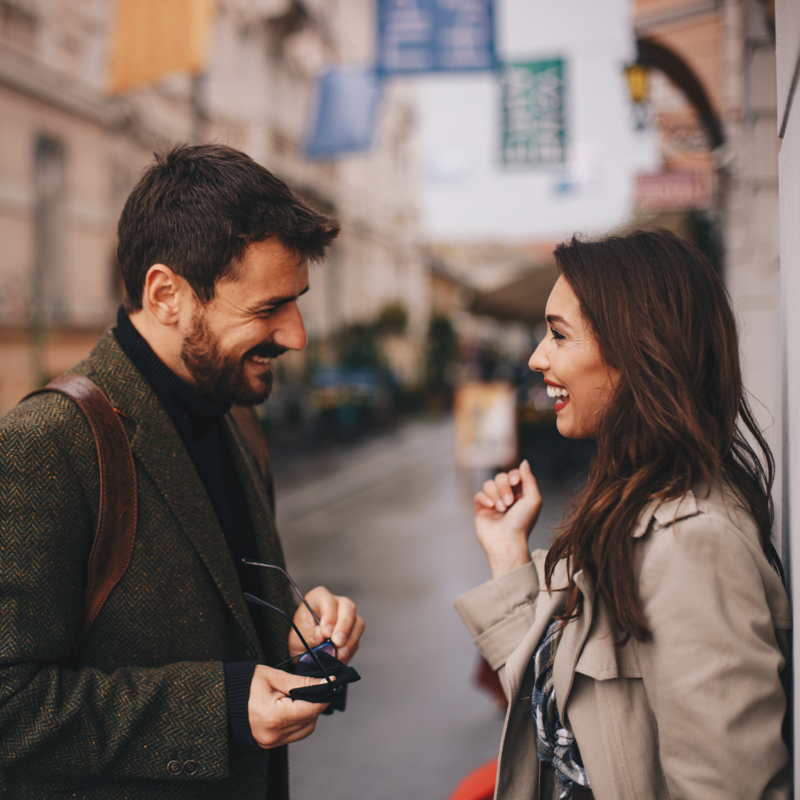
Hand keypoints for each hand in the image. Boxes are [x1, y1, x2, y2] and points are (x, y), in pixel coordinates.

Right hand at [247, 665, 329, 747]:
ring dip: (308, 713)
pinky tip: (290, 706)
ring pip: (304, 729)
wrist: (221, 697)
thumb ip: (302, 682)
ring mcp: (269, 742)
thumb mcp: (274, 677)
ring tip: (297, 695)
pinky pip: (293, 734)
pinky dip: (298, 721)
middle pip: (310, 720)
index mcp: (274, 716)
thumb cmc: (245, 683)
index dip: (324, 695)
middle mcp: (273, 735)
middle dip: (315, 702)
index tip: (330, 682)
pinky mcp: (268, 743)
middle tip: (312, 685)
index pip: (311, 709)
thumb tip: (326, 682)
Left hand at [288, 586, 364, 663]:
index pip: (328, 601)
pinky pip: (357, 639)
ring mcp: (347, 617)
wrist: (303, 649)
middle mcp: (336, 604)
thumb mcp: (298, 636)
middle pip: (348, 608)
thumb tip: (322, 635)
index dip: (329, 616)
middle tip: (337, 643)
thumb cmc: (299, 636)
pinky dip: (350, 650)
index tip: (326, 633)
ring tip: (339, 654)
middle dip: (344, 627)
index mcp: (319, 597)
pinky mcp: (353, 632)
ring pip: (358, 623)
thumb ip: (310, 635)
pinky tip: (340, 657)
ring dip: (350, 640)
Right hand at [474, 459, 541, 578]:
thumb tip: (524, 462)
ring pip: (489, 484)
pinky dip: (485, 498)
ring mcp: (493, 502)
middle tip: (510, 502)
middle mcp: (507, 496)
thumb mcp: (533, 500)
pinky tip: (491, 507)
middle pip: (501, 477)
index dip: (514, 475)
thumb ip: (529, 479)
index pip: (514, 475)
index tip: (516, 482)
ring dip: (496, 494)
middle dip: (505, 488)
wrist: (507, 542)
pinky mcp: (481, 509)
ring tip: (502, 508)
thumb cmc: (522, 523)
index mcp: (521, 494)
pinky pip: (479, 495)